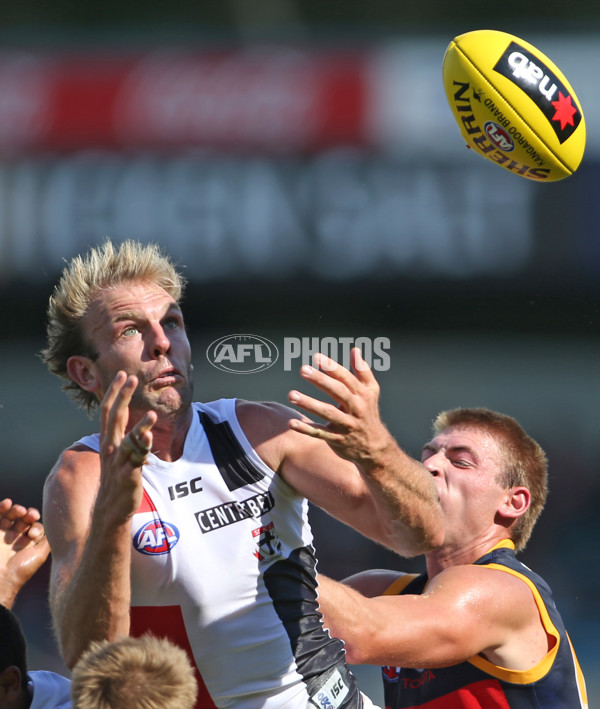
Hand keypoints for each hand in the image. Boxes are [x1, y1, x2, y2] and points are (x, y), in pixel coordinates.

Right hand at [0, 498, 50, 608]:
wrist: (1, 580)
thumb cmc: (21, 569)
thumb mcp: (40, 554)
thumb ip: (48, 539)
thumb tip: (59, 525)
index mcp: (30, 543)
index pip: (36, 526)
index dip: (36, 527)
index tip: (32, 535)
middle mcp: (18, 537)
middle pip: (25, 519)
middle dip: (29, 515)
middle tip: (31, 516)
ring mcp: (4, 534)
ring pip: (12, 516)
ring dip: (17, 510)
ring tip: (20, 511)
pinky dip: (2, 508)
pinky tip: (7, 503)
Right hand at [98, 371, 156, 521]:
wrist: (110, 508)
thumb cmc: (117, 478)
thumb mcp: (119, 454)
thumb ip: (127, 438)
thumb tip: (140, 426)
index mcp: (109, 440)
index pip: (109, 410)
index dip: (115, 391)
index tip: (122, 374)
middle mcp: (110, 447)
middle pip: (114, 417)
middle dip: (122, 396)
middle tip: (130, 378)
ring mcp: (118, 460)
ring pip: (128, 439)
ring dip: (140, 426)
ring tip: (151, 414)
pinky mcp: (128, 473)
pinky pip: (136, 458)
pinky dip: (142, 447)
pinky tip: (149, 438)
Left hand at [287, 348, 392, 469]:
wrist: (375, 448)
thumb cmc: (368, 413)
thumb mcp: (371, 391)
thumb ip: (362, 370)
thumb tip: (355, 350)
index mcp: (362, 394)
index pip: (346, 378)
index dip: (332, 367)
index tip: (317, 357)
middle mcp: (356, 408)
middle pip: (338, 392)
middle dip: (321, 380)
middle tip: (303, 369)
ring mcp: (346, 425)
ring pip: (327, 412)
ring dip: (309, 403)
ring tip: (291, 394)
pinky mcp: (337, 440)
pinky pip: (320, 434)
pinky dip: (306, 429)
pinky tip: (292, 423)